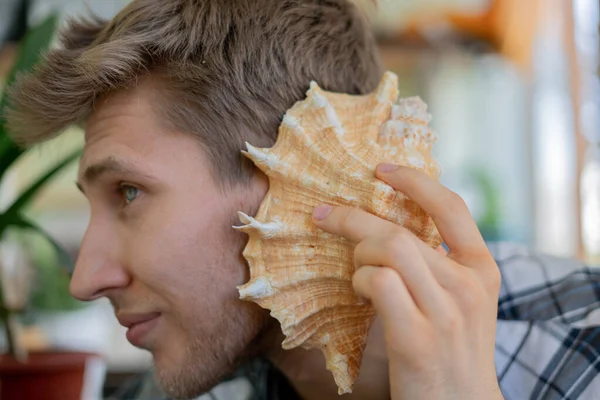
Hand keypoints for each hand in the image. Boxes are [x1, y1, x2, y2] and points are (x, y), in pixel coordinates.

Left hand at [312, 164, 503, 399]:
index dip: (414, 181)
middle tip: (324, 215)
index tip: (382, 170)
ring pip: (388, 248)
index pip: (451, 207)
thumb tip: (386, 228)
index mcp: (482, 268)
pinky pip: (378, 281)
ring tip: (355, 271)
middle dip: (353, 218)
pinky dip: (360, 280)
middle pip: (401, 229)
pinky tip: (360, 293)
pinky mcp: (416, 337)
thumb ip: (437, 264)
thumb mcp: (459, 299)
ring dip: (358, 253)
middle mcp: (468, 285)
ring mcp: (445, 311)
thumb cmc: (451, 349)